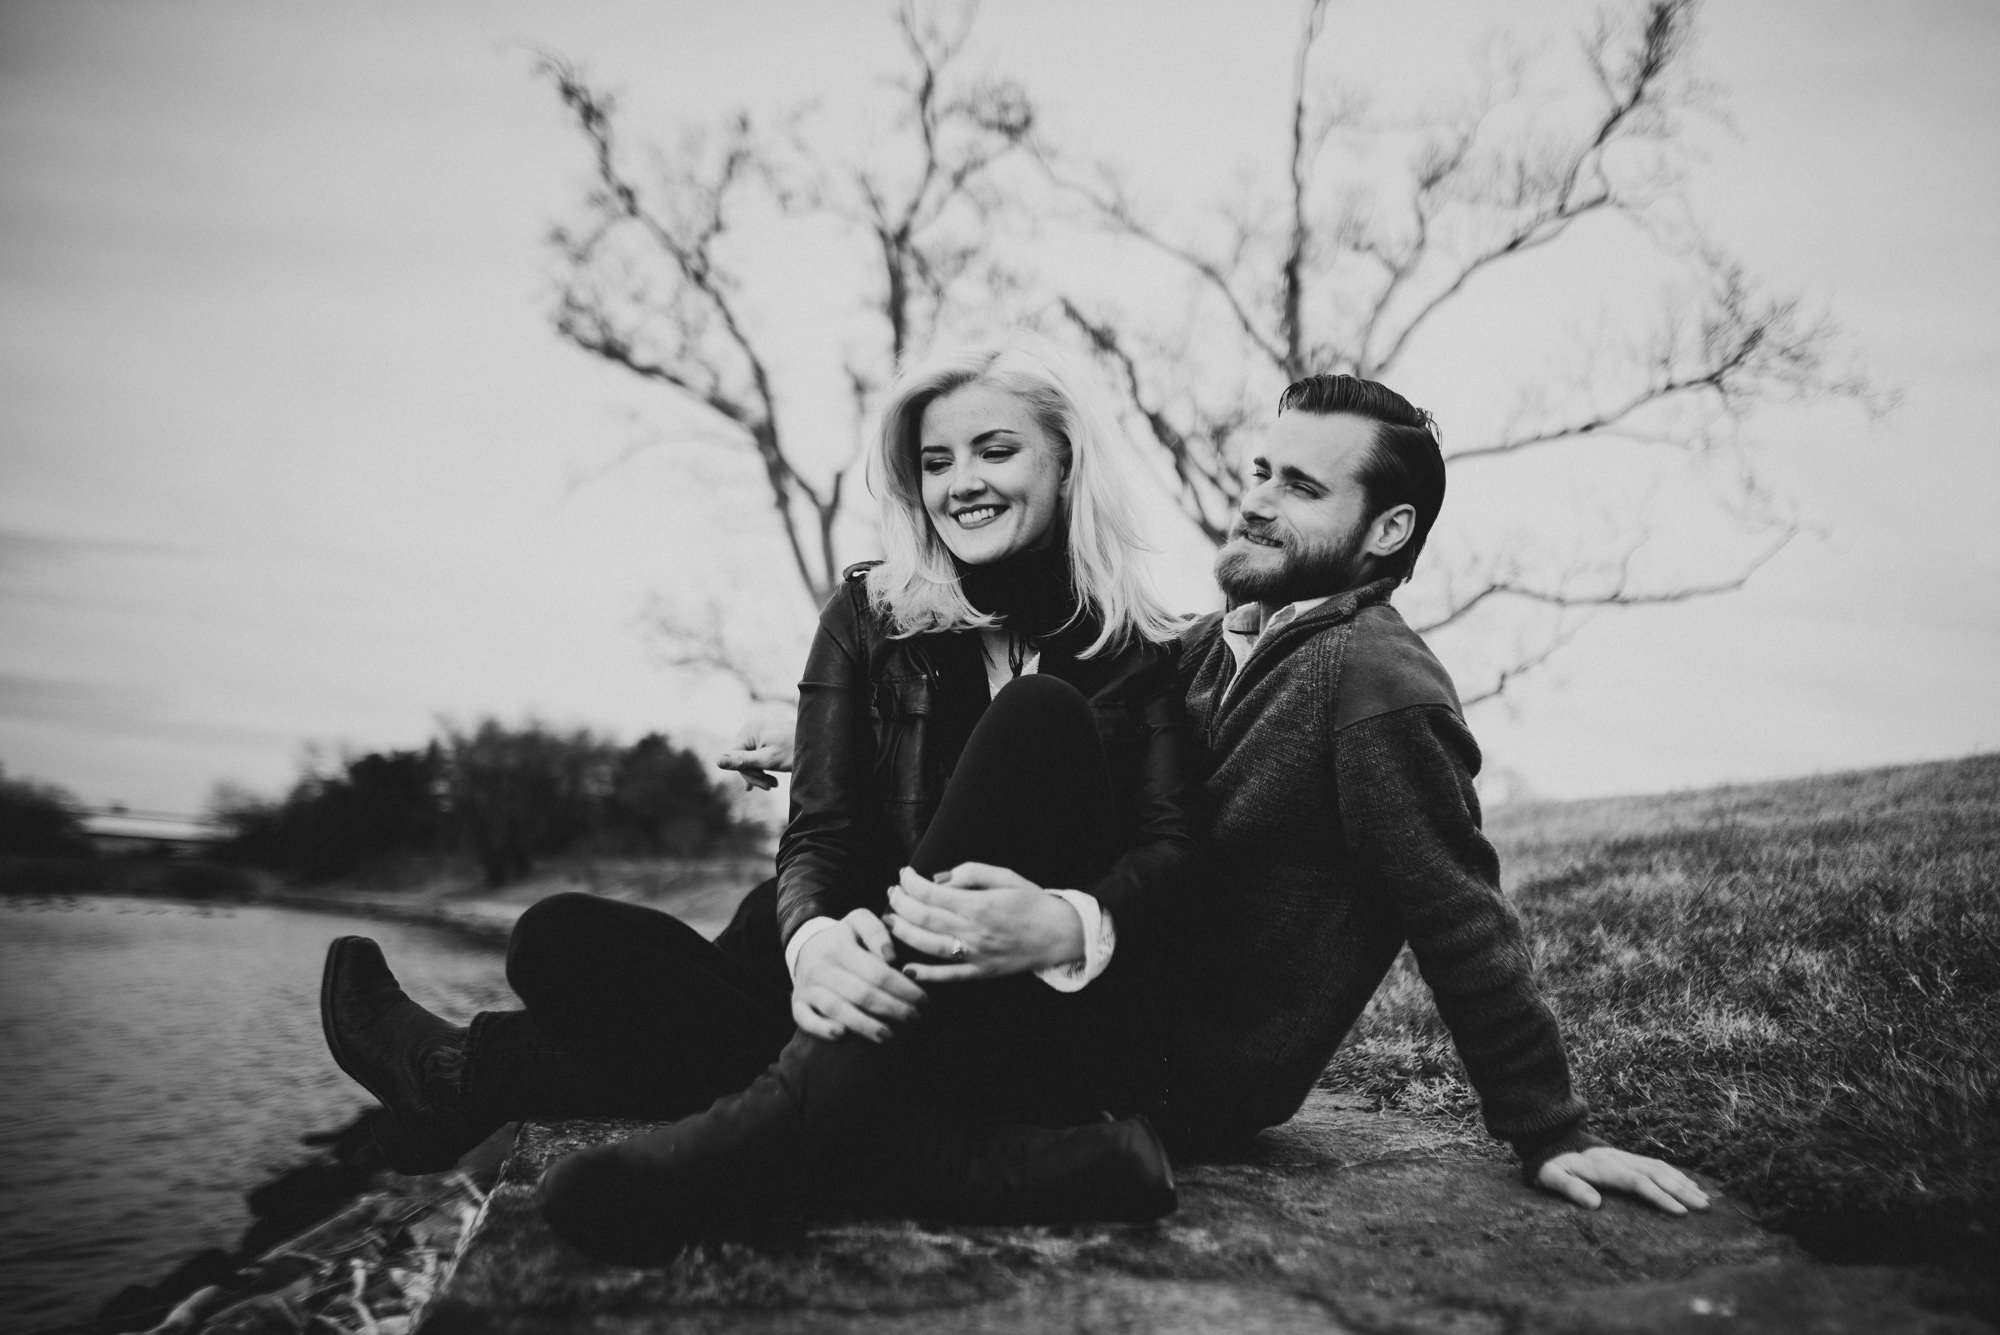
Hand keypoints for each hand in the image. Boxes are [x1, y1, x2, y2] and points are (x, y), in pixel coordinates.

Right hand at [715, 713, 795, 790]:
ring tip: (773, 784)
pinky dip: (760, 767)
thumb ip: (743, 761)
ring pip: (749, 758)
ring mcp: (760, 730)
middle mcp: (753, 725)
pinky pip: (756, 754)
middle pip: (741, 756)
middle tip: (771, 786)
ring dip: (759, 773)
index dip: (745, 772)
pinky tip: (764, 781)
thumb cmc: (795, 752)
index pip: (733, 754)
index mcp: (751, 727)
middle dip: (754, 774)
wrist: (820, 747)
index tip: (762, 785)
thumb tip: (718, 762)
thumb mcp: (768, 760)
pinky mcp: (767, 737)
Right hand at [790, 909, 926, 1042]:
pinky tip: (841, 1035)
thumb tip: (891, 957)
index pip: (878, 972)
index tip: (923, 1000)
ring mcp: (808, 987)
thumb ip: (877, 930)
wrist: (805, 947)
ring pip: (838, 1009)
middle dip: (893, 1009)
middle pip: (862, 994)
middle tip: (915, 1018)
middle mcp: (821, 967)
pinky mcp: (797, 1004)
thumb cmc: (843, 938)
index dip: (903, 989)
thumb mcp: (859, 921)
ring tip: (888, 1035)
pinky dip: (822, 1028)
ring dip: (865, 1025)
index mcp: (840, 947)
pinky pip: (805, 1019)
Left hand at [885, 863, 1083, 982]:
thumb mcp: (1005, 876)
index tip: (903, 875)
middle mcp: (974, 930)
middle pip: (924, 918)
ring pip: (928, 945)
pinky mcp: (981, 972)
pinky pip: (948, 976)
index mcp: (979, 904)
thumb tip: (938, 880)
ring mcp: (976, 954)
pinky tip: (907, 967)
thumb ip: (971, 873)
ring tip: (890, 921)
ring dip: (903, 933)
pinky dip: (925, 974)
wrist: (1060, 934)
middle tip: (891, 894)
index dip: (910, 883)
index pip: (931, 893)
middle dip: (900, 904)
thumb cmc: (1032, 901)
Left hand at [1535, 1145, 1711, 1215]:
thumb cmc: (1551, 1165)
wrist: (1550, 1140)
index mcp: (1604, 1166)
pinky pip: (1656, 1163)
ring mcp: (1625, 1156)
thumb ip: (1570, 1188)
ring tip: (1705, 1199)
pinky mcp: (1627, 1157)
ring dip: (1683, 1182)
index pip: (1638, 1182)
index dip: (1659, 1196)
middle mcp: (1619, 1159)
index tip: (1680, 1212)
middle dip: (1682, 1191)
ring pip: (1660, 1167)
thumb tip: (1595, 1204)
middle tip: (1706, 1208)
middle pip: (1656, 1174)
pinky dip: (1675, 1173)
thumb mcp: (1550, 1177)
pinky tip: (1689, 1184)